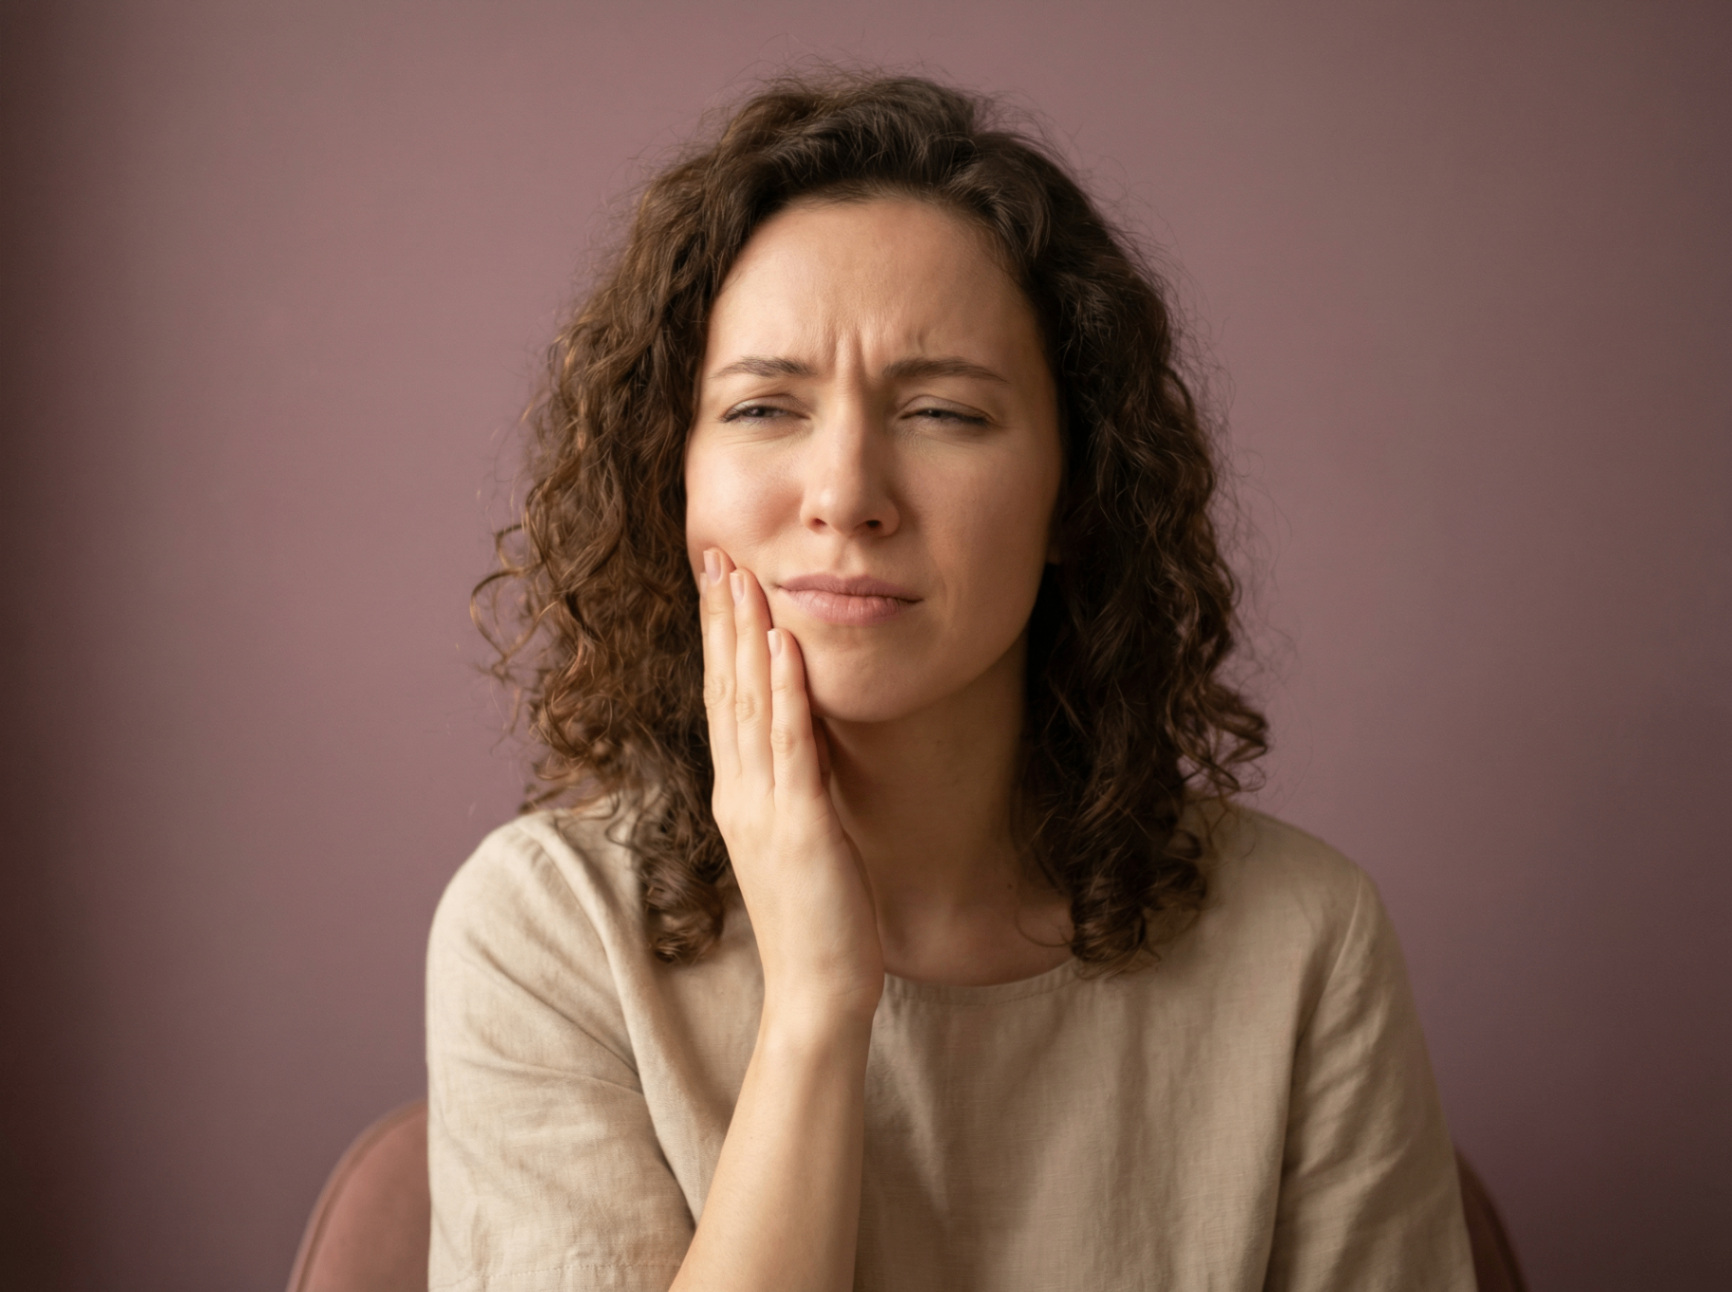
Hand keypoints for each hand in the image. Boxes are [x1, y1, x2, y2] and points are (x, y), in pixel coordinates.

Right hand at [700, 549, 884, 1032]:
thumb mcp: (792, 837)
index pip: (722, 698)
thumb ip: (788, 786)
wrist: (816, 988)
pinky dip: (787, 692)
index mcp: (737, 793)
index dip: (718, 637)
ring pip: (751, 706)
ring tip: (744, 579)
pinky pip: (792, 746)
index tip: (716, 581)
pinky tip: (785, 646)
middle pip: (726, 689)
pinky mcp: (800, 825)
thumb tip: (800, 736)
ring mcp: (765, 807)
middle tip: (716, 554)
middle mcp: (740, 791)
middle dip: (721, 619)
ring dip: (747, 638)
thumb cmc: (814, 918)